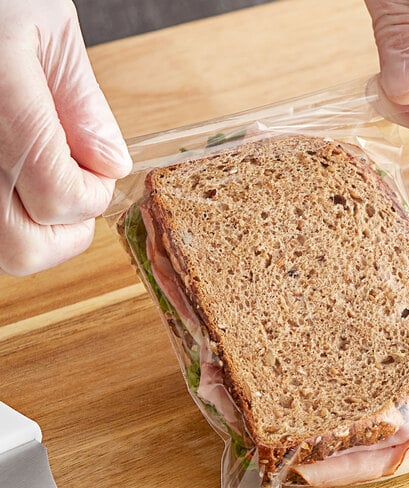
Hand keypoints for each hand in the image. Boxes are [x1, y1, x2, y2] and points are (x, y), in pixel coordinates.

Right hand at [0, 0, 130, 275]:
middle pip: (23, 250)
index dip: (93, 196)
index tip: (97, 172)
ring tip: (42, 189)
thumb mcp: (47, 28)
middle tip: (74, 194)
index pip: (62, 199)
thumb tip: (111, 165)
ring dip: (31, 234)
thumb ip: (82, 104)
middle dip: (65, 234)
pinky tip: (14, 184)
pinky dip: (5, 219)